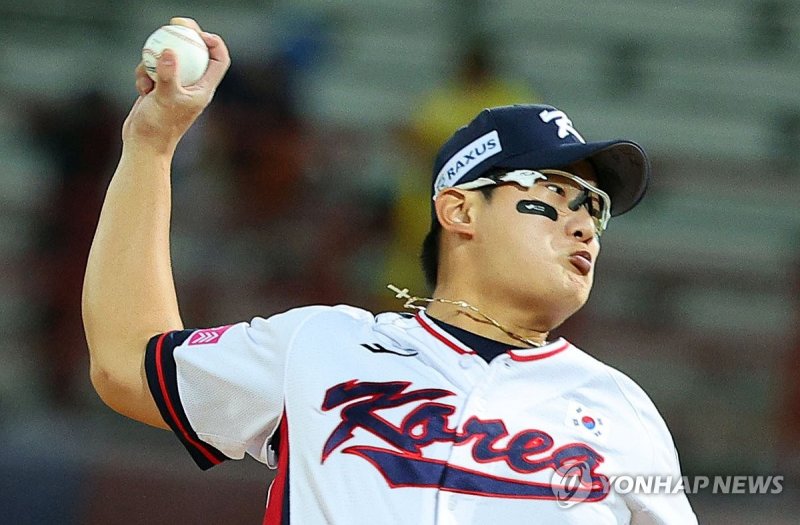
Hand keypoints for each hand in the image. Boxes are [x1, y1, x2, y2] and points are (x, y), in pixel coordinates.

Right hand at [122, 17, 230, 152]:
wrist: (143, 144)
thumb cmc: (159, 127)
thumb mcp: (164, 98)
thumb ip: (167, 75)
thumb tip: (169, 51)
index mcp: (204, 89)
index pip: (219, 60)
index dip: (214, 42)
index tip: (198, 33)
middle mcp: (192, 85)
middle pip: (195, 52)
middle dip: (185, 36)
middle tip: (175, 22)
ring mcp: (175, 86)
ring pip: (169, 58)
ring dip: (155, 61)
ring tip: (148, 80)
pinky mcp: (159, 88)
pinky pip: (152, 69)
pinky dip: (144, 74)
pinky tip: (142, 90)